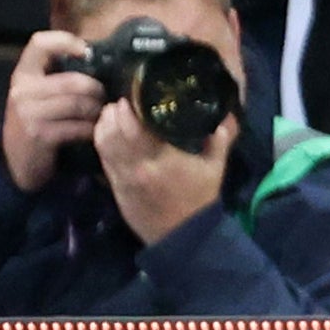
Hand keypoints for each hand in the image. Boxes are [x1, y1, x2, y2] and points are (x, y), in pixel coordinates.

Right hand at [0, 31, 104, 193]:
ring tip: (100, 113)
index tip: (86, 50)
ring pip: (79, 104)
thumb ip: (58, 74)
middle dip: (96, 90)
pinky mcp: (40, 135)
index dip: (65, 41)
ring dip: (97, 110)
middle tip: (104, 97)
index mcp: (23, 74)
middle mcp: (22, 91)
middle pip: (74, 81)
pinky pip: (79, 127)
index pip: (39, 43)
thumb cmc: (36, 119)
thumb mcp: (38, 93)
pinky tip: (92, 131)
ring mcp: (29, 114)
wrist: (16, 159)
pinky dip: (91, 129)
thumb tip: (96, 56)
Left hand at [96, 98, 234, 245]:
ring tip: (112, 113)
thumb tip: (227, 114)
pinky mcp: (115, 186)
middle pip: (112, 132)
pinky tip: (108, 132)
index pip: (134, 127)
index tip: (131, 94)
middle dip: (112, 112)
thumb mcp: (215, 168)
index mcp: (163, 160)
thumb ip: (220, 139)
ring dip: (103, 125)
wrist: (182, 236)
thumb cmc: (199, 199)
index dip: (127, 108)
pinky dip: (102, 141)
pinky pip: (102, 158)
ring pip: (102, 144)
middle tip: (120, 101)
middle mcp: (137, 167)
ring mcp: (122, 178)